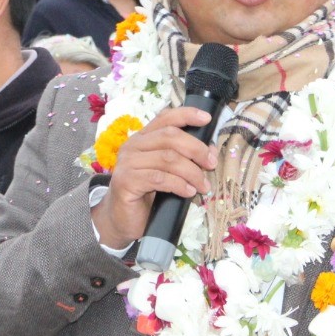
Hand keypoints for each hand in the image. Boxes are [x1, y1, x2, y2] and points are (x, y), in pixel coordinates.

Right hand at [92, 105, 216, 249]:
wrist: (123, 221)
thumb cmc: (147, 195)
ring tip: (203, 186)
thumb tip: (210, 151)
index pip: (165, 118)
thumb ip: (185, 158)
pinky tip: (189, 192)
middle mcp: (133, 146)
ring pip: (168, 158)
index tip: (207, 119)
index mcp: (143, 138)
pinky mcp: (126, 181)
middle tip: (212, 164)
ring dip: (192, 172)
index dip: (186, 115)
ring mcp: (127, 163)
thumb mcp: (168, 173)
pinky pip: (159, 178)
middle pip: (170, 136)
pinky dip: (179, 184)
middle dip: (196, 149)